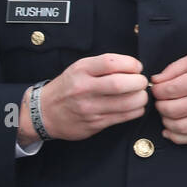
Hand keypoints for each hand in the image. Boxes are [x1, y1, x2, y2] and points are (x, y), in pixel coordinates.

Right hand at [17, 54, 148, 145]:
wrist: (45, 112)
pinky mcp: (95, 123)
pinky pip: (124, 116)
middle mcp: (84, 88)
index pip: (111, 63)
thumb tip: (134, 67)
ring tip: (140, 95)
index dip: (131, 64)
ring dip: (141, 98)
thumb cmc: (69, 87)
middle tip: (141, 82)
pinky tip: (134, 106)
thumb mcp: (80, 68)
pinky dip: (136, 110)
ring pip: (126, 103)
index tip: (136, 67)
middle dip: (139, 82)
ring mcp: (89, 108)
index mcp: (81, 70)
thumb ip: (104, 65)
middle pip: (120, 84)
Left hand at [150, 46, 186, 144]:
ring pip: (178, 127)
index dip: (156, 90)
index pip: (167, 91)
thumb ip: (177, 67)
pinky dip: (177, 137)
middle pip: (169, 110)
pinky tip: (169, 131)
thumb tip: (157, 80)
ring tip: (166, 112)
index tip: (157, 87)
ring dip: (166, 121)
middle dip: (159, 105)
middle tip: (160, 99)